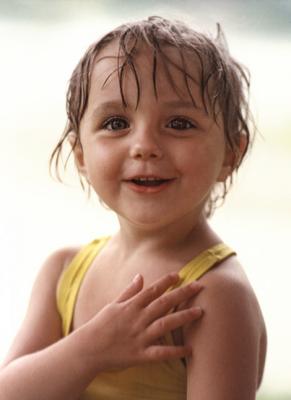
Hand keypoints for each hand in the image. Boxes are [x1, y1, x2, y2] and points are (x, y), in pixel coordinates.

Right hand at [82, 273, 202, 371]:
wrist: (87, 350)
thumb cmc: (100, 325)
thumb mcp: (113, 305)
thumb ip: (129, 291)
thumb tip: (140, 276)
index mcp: (131, 306)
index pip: (152, 290)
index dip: (166, 281)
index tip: (180, 275)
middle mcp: (138, 319)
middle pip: (164, 303)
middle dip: (182, 293)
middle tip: (200, 286)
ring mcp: (140, 337)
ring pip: (165, 324)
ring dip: (183, 317)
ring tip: (200, 312)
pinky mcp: (140, 355)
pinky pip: (161, 353)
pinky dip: (176, 351)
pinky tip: (190, 349)